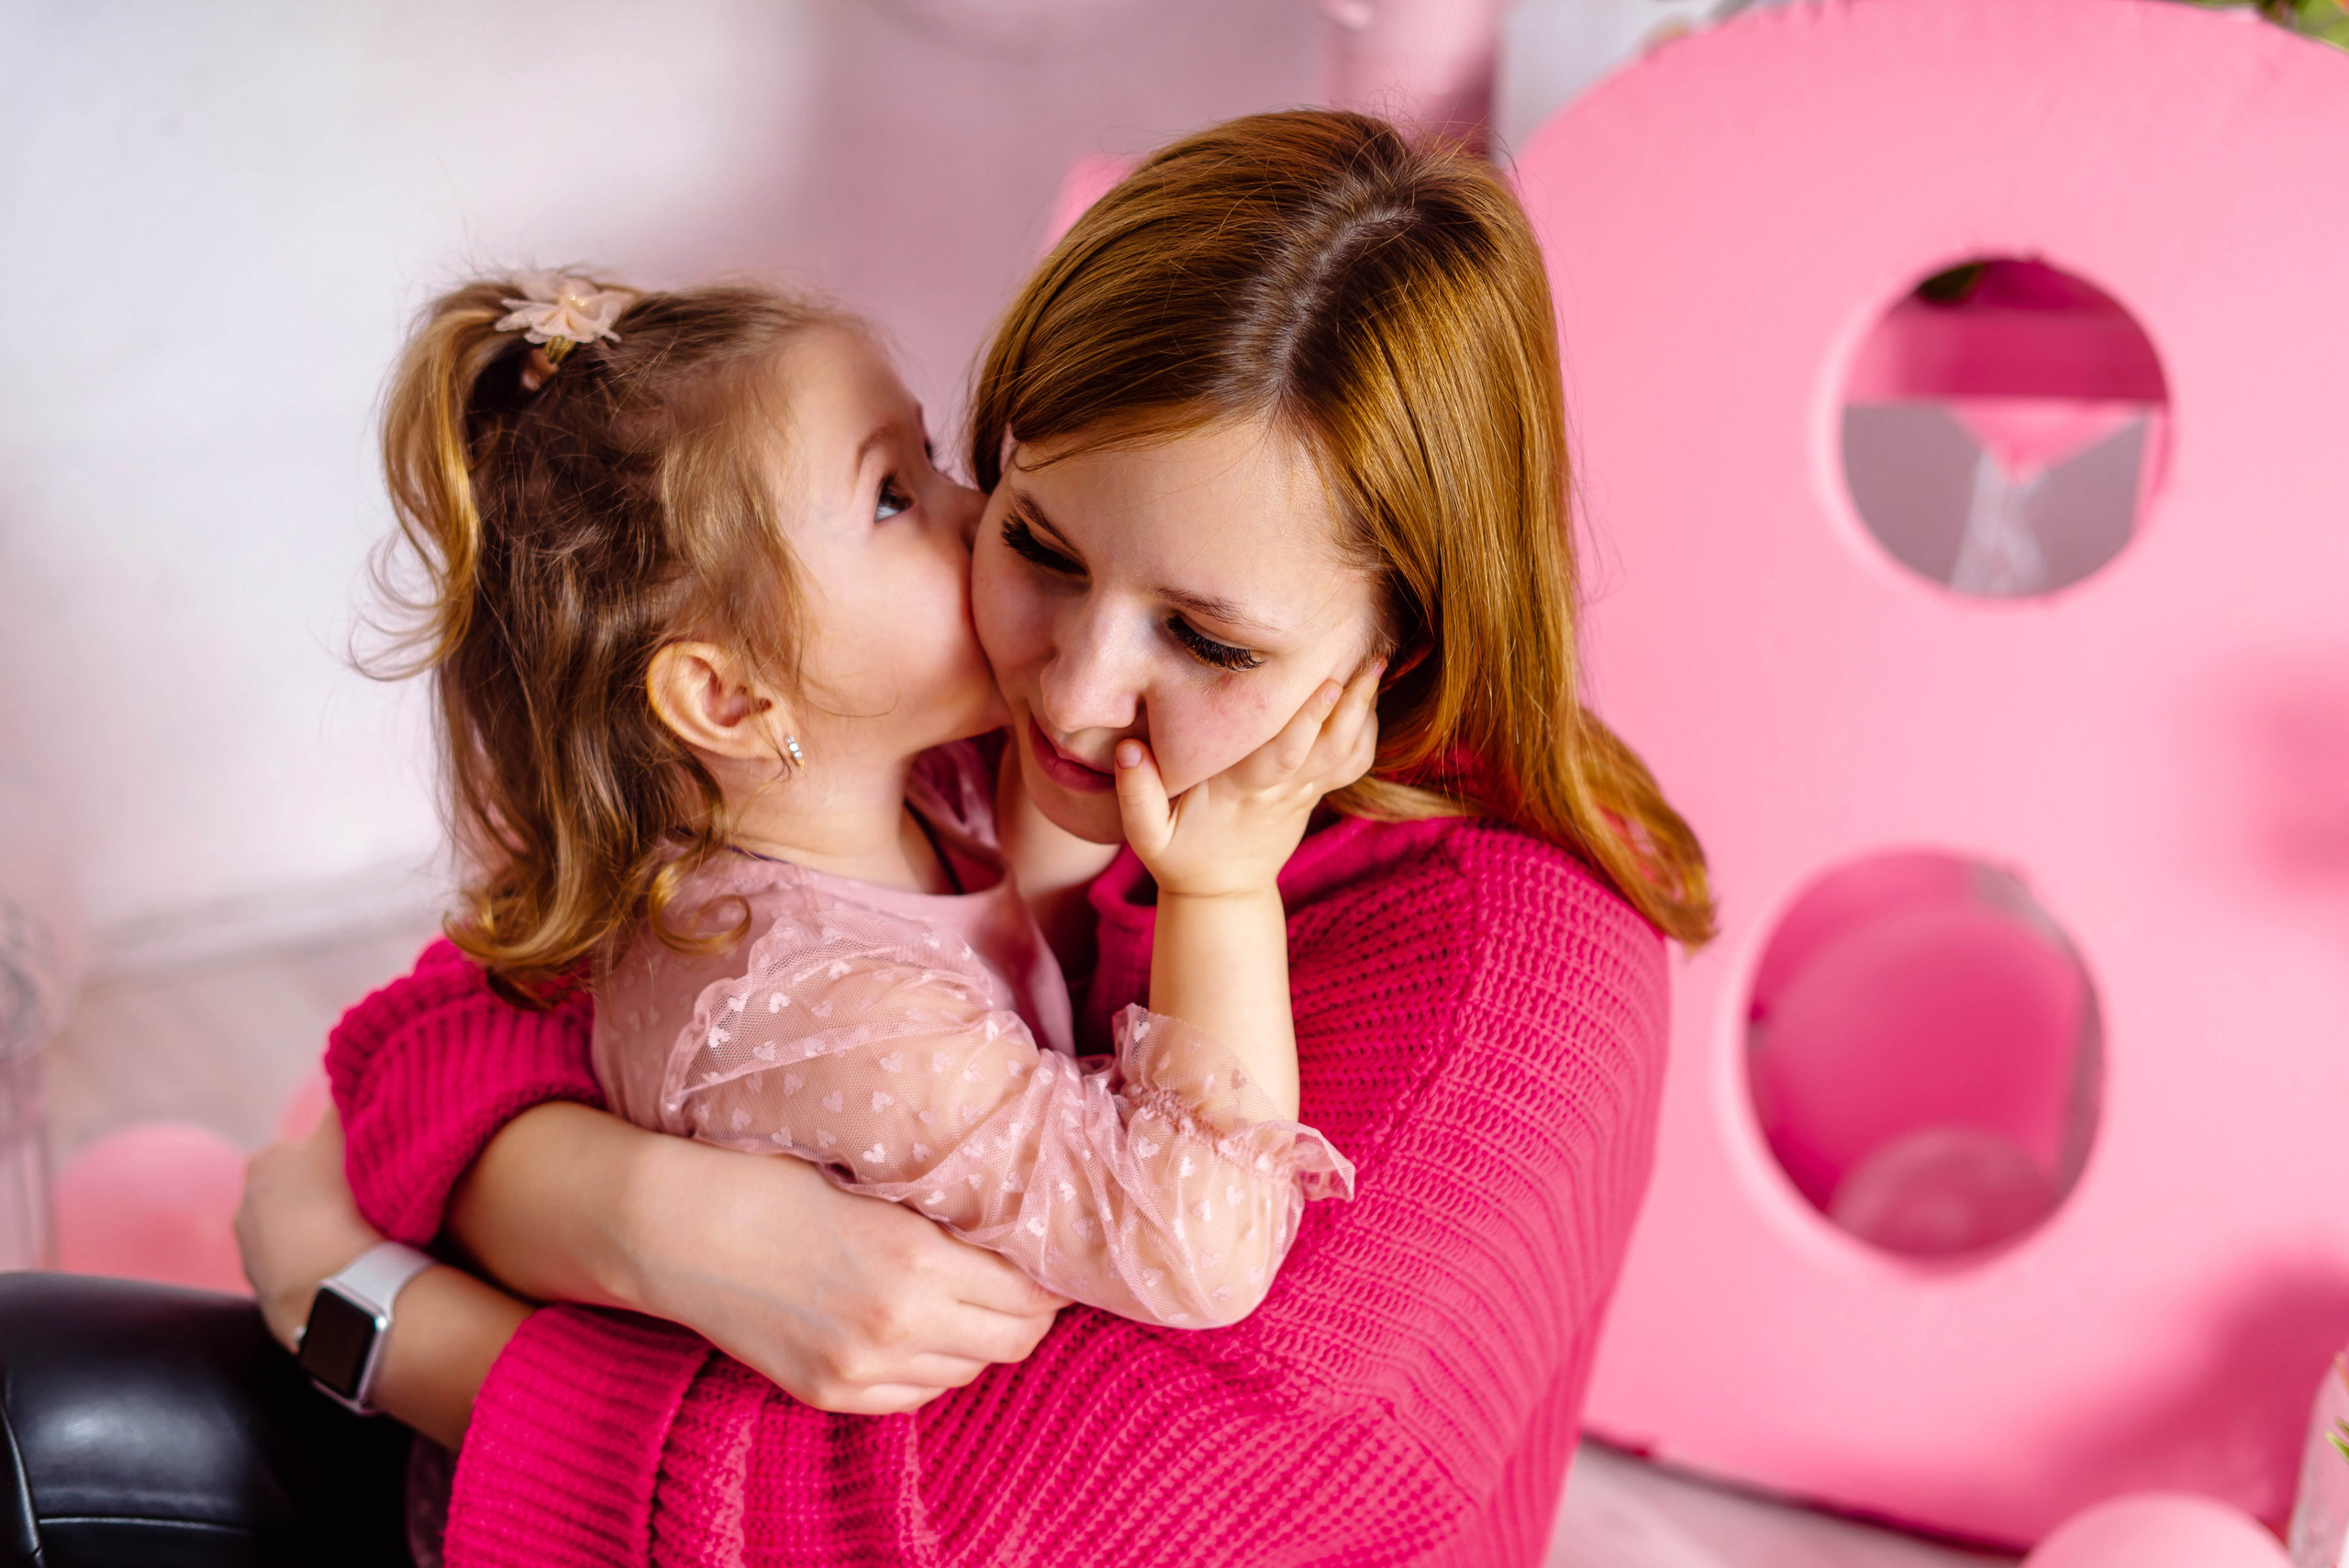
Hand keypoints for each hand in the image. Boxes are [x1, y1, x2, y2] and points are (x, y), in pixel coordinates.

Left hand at [235, 1108, 380, 1352]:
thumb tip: (350, 1075)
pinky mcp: (270, 1303)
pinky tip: (357, 1271)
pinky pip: (307, 1274)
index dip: (344, 1154)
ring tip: (371, 1242)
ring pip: (302, 1235)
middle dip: (332, 1196)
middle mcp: (246, 1210)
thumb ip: (343, 1102)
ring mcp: (255, 1261)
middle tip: (376, 1202)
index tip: (375, 1165)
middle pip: (301, 1192)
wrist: (336, 1287)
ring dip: (329, 1236)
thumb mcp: (345, 1134)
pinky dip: (328, 1271)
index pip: (308, 1147)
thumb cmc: (342, 1202)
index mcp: (263, 1166)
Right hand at [450, 1103, 1067, 1414]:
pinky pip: (915, 1395)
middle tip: (1024, 1276)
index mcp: (917, 1259)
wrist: (677, 1229)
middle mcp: (898, 1325)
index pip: (1030, 1291)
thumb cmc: (773, 1178)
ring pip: (967, 1372)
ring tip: (970, 1297)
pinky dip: (932, 1365)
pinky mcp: (830, 1394)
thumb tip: (1015, 1223)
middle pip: (1013, 1341)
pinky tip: (919, 1326)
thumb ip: (946, 1214)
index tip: (1049, 1249)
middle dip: (1030, 1310)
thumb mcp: (876, 1180)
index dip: (1050, 1273)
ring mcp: (861, 1370)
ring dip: (981, 1338)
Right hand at [1114, 658, 1382, 900]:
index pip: (1282, 753)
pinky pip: (1351, 763)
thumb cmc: (1179, 856)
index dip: (1307, 719)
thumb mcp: (1145, 834)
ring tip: (1378, 663)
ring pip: (1347, 752)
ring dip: (1365, 711)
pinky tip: (1367, 694)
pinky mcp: (1314, 793)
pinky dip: (1366, 731)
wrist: (1221, 894)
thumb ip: (1134, 793)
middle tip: (1373, 657)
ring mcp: (1304, 793)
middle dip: (1352, 703)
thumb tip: (1126, 749)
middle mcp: (1281, 790)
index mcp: (1243, 792)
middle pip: (1329, 747)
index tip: (1329, 682)